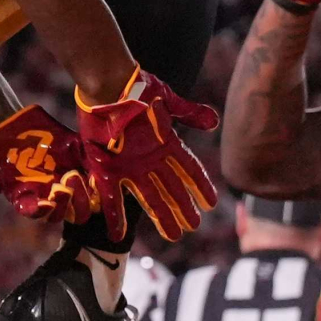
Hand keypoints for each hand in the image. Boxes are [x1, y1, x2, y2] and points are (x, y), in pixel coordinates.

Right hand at [0, 103, 92, 220]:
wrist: (7, 126)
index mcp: (32, 200)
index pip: (41, 214)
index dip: (44, 211)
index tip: (45, 202)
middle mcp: (52, 193)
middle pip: (68, 210)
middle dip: (69, 202)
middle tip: (64, 184)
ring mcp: (67, 177)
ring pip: (84, 195)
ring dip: (82, 190)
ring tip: (73, 175)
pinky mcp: (78, 159)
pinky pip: (93, 171)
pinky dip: (94, 172)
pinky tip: (91, 168)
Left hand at [75, 70, 219, 240]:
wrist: (106, 86)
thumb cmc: (137, 89)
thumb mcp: (167, 100)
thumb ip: (190, 112)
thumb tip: (214, 121)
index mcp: (165, 145)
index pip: (189, 170)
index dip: (201, 186)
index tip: (212, 203)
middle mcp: (149, 160)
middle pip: (171, 189)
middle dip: (183, 208)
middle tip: (192, 227)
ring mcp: (128, 167)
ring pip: (149, 198)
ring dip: (161, 216)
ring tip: (174, 234)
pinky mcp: (105, 169)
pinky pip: (111, 197)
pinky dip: (114, 216)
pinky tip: (117, 235)